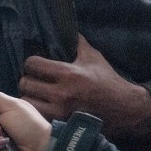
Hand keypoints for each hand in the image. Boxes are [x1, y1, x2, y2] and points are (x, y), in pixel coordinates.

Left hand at [19, 34, 150, 138]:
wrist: (125, 109)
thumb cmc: (108, 81)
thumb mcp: (93, 57)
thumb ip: (77, 42)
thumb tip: (65, 26)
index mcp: (68, 73)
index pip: (32, 64)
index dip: (31, 63)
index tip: (36, 65)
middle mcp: (62, 93)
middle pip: (25, 84)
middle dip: (28, 80)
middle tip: (34, 80)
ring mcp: (60, 111)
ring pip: (27, 102)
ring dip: (29, 97)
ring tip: (36, 94)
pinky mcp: (62, 124)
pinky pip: (37, 116)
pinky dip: (36, 110)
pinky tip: (42, 106)